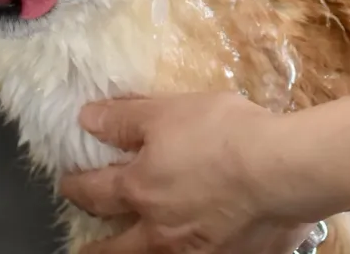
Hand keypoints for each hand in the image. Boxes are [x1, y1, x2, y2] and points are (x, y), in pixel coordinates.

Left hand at [58, 92, 317, 253]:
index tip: (68, 184)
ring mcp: (195, 251)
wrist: (281, 172)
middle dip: (97, 246)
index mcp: (139, 189)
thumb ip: (124, 118)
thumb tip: (85, 119)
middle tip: (87, 246)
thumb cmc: (222, 135)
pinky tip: (194, 247)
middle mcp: (160, 230)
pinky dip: (187, 253)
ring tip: (137, 251)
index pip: (93, 192)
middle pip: (116, 247)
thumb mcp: (166, 111)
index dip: (76, 186)